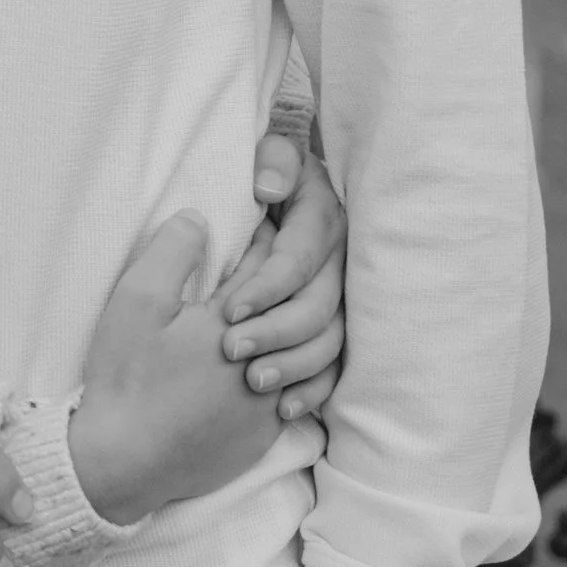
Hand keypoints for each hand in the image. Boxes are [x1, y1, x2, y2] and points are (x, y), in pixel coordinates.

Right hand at [68, 212, 279, 524]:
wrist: (125, 463)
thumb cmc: (126, 378)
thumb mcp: (136, 302)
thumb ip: (171, 252)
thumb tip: (201, 217)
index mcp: (233, 319)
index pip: (268, 264)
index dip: (267, 237)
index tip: (262, 219)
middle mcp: (264, 358)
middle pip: (301, 303)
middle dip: (294, 275)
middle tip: (281, 254)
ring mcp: (270, 401)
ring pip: (319, 351)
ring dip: (308, 322)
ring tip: (293, 304)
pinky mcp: (265, 434)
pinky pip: (309, 394)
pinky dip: (308, 369)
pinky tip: (294, 360)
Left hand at [220, 134, 345, 423]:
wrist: (269, 213)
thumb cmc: (264, 173)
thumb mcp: (270, 156)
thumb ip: (271, 164)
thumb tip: (268, 188)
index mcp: (319, 218)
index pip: (297, 260)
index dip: (265, 287)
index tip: (228, 310)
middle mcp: (335, 259)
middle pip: (316, 305)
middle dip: (275, 331)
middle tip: (231, 350)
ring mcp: (338, 296)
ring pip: (329, 340)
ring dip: (294, 365)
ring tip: (253, 383)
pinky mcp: (332, 328)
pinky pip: (336, 367)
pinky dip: (313, 390)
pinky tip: (284, 409)